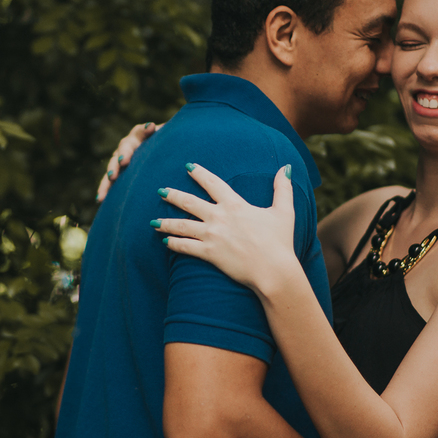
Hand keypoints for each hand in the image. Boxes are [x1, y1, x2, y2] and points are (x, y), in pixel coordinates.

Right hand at [96, 121, 163, 201]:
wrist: (156, 156)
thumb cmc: (163, 145)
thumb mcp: (165, 137)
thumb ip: (163, 133)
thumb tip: (151, 126)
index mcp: (139, 135)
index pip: (140, 131)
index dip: (144, 131)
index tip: (149, 129)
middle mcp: (127, 146)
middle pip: (123, 148)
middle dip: (123, 155)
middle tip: (123, 162)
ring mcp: (120, 159)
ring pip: (113, 165)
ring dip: (111, 173)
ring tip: (111, 180)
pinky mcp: (117, 174)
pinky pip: (109, 181)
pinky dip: (105, 189)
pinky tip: (100, 199)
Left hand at [155, 164, 299, 293]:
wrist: (273, 270)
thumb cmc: (280, 241)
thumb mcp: (284, 211)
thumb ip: (282, 188)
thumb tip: (285, 167)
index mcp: (235, 205)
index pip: (213, 183)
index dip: (199, 174)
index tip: (188, 167)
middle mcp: (219, 217)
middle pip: (189, 202)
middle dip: (173, 195)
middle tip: (160, 191)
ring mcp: (212, 236)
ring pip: (182, 226)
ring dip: (166, 222)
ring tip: (153, 221)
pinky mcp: (209, 254)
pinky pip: (185, 247)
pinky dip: (174, 244)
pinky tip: (164, 241)